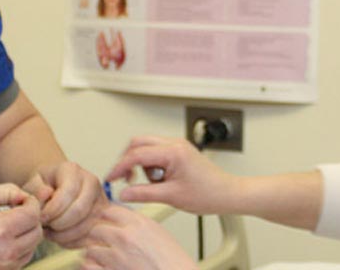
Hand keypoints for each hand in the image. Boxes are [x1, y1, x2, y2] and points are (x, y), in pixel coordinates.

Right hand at [0, 183, 41, 268]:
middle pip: (37, 232)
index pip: (33, 214)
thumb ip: (5, 192)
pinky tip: (1, 241)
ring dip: (26, 234)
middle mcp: (4, 253)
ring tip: (6, 226)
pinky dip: (18, 248)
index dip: (31, 203)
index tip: (22, 201)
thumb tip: (24, 196)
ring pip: (32, 247)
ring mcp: (3, 268)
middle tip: (15, 212)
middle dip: (30, 218)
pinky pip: (21, 260)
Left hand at [22, 161, 107, 247]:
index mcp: (72, 170)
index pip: (68, 192)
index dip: (53, 210)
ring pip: (86, 225)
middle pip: (80, 210)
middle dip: (59, 224)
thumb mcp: (33, 183)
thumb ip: (36, 189)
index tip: (40, 218)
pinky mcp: (103, 216)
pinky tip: (59, 237)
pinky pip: (91, 235)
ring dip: (65, 235)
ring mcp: (100, 199)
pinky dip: (73, 241)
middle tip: (46, 228)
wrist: (54, 187)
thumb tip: (47, 194)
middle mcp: (91, 182)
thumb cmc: (42, 186)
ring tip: (50, 233)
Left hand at [81, 205, 196, 269]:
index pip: (109, 210)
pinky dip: (90, 266)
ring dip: (94, 252)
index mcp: (138, 224)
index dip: (105, 217)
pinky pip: (87, 265)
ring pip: (89, 247)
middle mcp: (125, 238)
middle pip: (95, 227)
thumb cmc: (173, 261)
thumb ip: (138, 224)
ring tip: (102, 257)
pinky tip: (99, 266)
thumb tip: (122, 220)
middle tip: (100, 242)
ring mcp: (116, 257)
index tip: (104, 223)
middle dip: (97, 235)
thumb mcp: (159, 233)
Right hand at [104, 135, 236, 214]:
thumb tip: (124, 193)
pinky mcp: (179, 151)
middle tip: (125, 179)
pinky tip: (161, 181)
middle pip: (138, 143)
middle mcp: (175, 143)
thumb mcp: (171, 197)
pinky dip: (152, 166)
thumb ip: (144, 194)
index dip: (120, 167)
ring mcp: (177, 146)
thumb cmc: (208, 194)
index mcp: (173, 152)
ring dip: (142, 164)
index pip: (137, 154)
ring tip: (155, 184)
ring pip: (146, 147)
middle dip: (128, 161)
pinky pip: (156, 153)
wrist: (227, 194)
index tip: (111, 179)